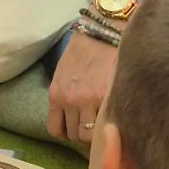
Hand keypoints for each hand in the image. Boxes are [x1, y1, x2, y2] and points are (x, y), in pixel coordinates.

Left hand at [48, 29, 119, 148]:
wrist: (101, 33)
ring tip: (104, 123)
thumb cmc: (81, 51)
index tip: (75, 128)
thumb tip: (71, 118)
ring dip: (97, 132)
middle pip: (74, 135)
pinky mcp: (109, 97)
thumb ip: (64, 97)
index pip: (55, 129)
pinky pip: (107, 123)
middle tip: (92, 126)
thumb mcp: (62, 75)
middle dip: (83, 133)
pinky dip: (110, 124)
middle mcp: (70, 101)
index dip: (66, 132)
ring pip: (91, 134)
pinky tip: (113, 117)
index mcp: (56, 94)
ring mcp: (90, 101)